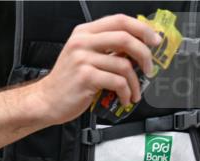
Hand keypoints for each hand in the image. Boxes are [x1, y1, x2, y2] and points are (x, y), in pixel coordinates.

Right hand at [30, 14, 160, 125]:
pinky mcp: (85, 77)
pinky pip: (117, 82)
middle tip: (149, 67)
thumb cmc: (67, 81)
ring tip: (135, 91)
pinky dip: (126, 92)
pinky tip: (125, 97)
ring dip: (135, 81)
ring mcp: (82, 60)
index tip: (154, 40)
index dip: (142, 29)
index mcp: (84, 33)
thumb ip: (105, 47)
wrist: (46, 101)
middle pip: (125, 38)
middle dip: (144, 54)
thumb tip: (138, 46)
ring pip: (124, 65)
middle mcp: (82, 43)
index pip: (120, 21)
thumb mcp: (83, 56)